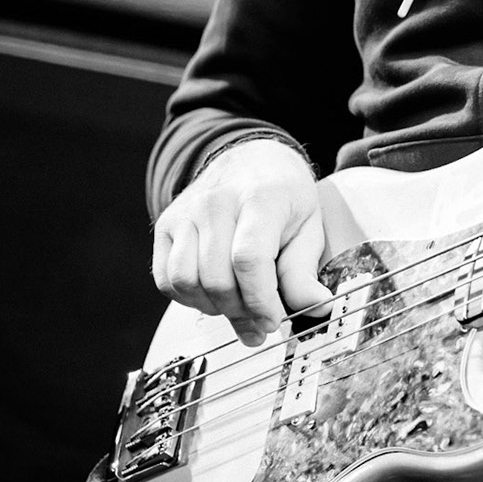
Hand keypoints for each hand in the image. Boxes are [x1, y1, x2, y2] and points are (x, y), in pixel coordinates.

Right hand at [151, 138, 333, 345]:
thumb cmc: (283, 197)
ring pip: (186, 281)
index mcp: (261, 198)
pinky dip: (187, 297)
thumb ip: (305, 271)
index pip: (249, 259)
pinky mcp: (166, 225)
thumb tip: (316, 306)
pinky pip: (166, 278)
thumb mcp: (308, 227)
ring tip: (237, 302)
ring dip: (212, 306)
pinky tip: (212, 293)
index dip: (260, 301)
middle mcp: (216, 202)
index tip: (272, 321)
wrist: (251, 160)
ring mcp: (186, 212)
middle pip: (216, 278)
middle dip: (240, 310)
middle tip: (259, 316)